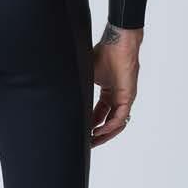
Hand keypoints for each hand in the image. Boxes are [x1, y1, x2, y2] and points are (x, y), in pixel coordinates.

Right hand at [91, 22, 142, 145]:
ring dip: (104, 134)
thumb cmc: (104, 53)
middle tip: (86, 143)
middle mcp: (117, 98)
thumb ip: (80, 86)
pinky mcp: (127, 97)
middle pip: (108, 123)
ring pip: (116, 124)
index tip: (81, 133)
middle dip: (97, 135)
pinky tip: (99, 130)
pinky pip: (119, 118)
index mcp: (109, 93)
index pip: (99, 114)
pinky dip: (110, 126)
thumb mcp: (87, 75)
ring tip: (92, 140)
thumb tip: (60, 90)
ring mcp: (124, 99)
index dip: (90, 124)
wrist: (117, 43)